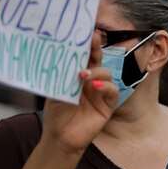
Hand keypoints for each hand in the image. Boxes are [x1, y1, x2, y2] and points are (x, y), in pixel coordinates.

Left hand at [40, 32, 117, 153]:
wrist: (60, 137)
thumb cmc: (56, 114)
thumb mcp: (55, 90)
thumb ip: (61, 75)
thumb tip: (61, 56)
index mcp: (77, 75)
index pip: (84, 56)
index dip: (86, 44)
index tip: (85, 32)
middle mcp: (91, 80)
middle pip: (98, 60)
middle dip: (96, 48)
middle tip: (93, 39)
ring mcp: (100, 92)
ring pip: (107, 73)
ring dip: (97, 71)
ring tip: (83, 76)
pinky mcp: (107, 105)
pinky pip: (112, 91)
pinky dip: (105, 86)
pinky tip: (94, 86)